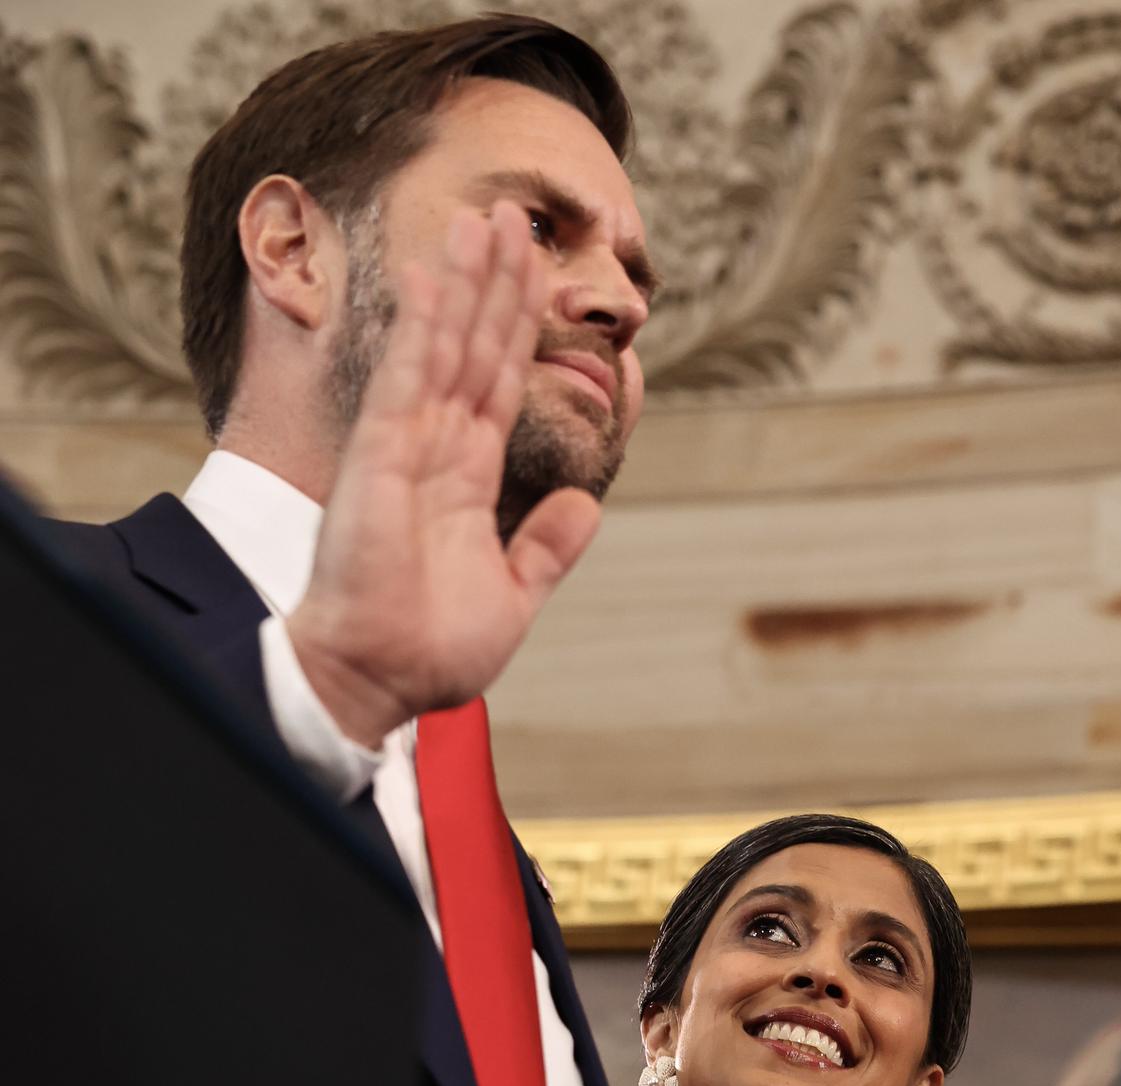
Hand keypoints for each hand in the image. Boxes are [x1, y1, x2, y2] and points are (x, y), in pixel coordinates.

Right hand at [286, 202, 600, 747]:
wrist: (383, 680)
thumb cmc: (432, 650)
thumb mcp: (512, 595)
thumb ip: (546, 549)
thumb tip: (587, 506)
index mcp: (466, 479)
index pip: (498, 383)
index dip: (517, 325)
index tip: (536, 272)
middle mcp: (435, 451)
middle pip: (475, 348)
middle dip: (496, 283)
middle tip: (516, 216)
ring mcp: (405, 447)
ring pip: (443, 348)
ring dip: (465, 283)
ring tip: (485, 220)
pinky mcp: (379, 455)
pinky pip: (405, 379)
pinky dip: (421, 329)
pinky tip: (434, 278)